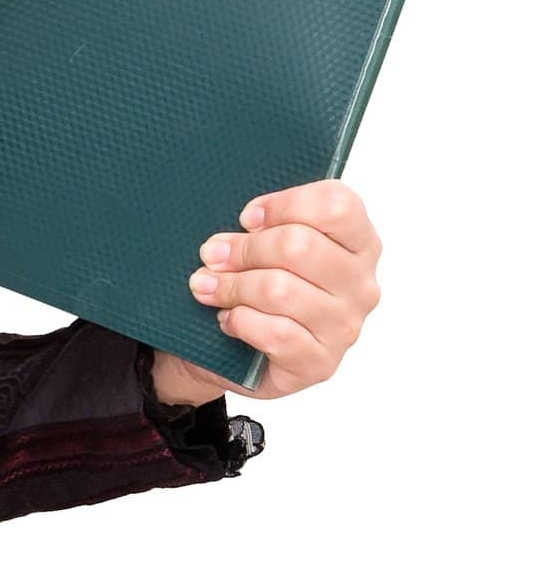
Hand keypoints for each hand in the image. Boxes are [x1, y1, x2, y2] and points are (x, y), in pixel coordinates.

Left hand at [167, 179, 382, 403]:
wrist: (246, 352)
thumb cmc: (261, 281)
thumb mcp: (266, 242)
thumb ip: (262, 224)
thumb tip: (240, 229)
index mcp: (358, 242)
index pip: (337, 206)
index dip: (285, 204)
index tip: (247, 218)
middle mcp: (360, 285)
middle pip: (298, 245)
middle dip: (244, 248)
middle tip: (212, 254)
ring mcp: (344, 327)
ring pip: (279, 289)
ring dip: (231, 285)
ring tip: (206, 285)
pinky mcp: (320, 364)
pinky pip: (275, 333)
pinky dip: (241, 321)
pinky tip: (229, 318)